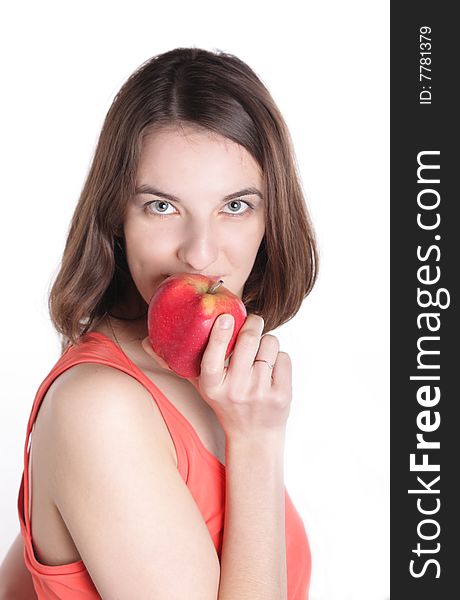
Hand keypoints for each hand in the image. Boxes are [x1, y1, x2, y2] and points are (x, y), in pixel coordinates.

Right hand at [142, 314, 291, 437]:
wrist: (254, 436)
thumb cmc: (225, 404)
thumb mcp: (200, 386)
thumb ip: (176, 363)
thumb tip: (146, 341)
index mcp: (212, 387)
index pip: (212, 359)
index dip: (219, 336)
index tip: (224, 317)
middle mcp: (235, 390)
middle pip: (248, 341)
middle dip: (253, 323)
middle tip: (251, 321)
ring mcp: (260, 393)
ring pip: (270, 344)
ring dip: (266, 341)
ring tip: (260, 351)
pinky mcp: (282, 395)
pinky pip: (284, 357)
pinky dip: (278, 357)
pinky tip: (271, 368)